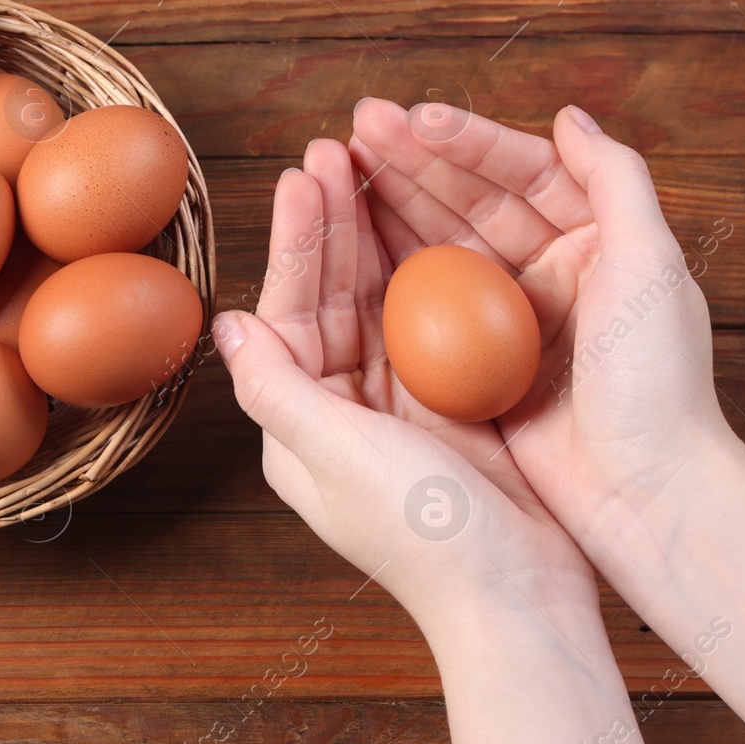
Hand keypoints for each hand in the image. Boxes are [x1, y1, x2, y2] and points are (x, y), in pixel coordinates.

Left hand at [212, 136, 600, 637]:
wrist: (521, 596)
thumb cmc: (425, 535)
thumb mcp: (338, 458)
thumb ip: (278, 389)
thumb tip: (224, 324)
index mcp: (299, 424)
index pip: (289, 312)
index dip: (297, 242)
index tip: (303, 174)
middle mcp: (339, 409)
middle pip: (330, 296)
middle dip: (332, 223)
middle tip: (336, 147)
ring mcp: (395, 403)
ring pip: (377, 298)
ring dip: (373, 235)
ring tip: (371, 164)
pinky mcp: (449, 403)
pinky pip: (429, 320)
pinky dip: (426, 270)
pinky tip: (429, 220)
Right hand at [347, 98, 732, 560]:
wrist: (646, 495)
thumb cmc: (658, 382)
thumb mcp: (649, 266)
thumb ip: (616, 179)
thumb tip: (569, 116)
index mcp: (598, 241)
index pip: (525, 172)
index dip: (468, 142)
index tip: (412, 120)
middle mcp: (554, 273)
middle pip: (475, 201)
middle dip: (416, 163)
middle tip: (357, 129)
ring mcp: (514, 322)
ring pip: (444, 247)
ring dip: (394, 206)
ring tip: (340, 170)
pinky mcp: (484, 367)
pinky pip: (427, 308)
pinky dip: (391, 272)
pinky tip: (352, 242)